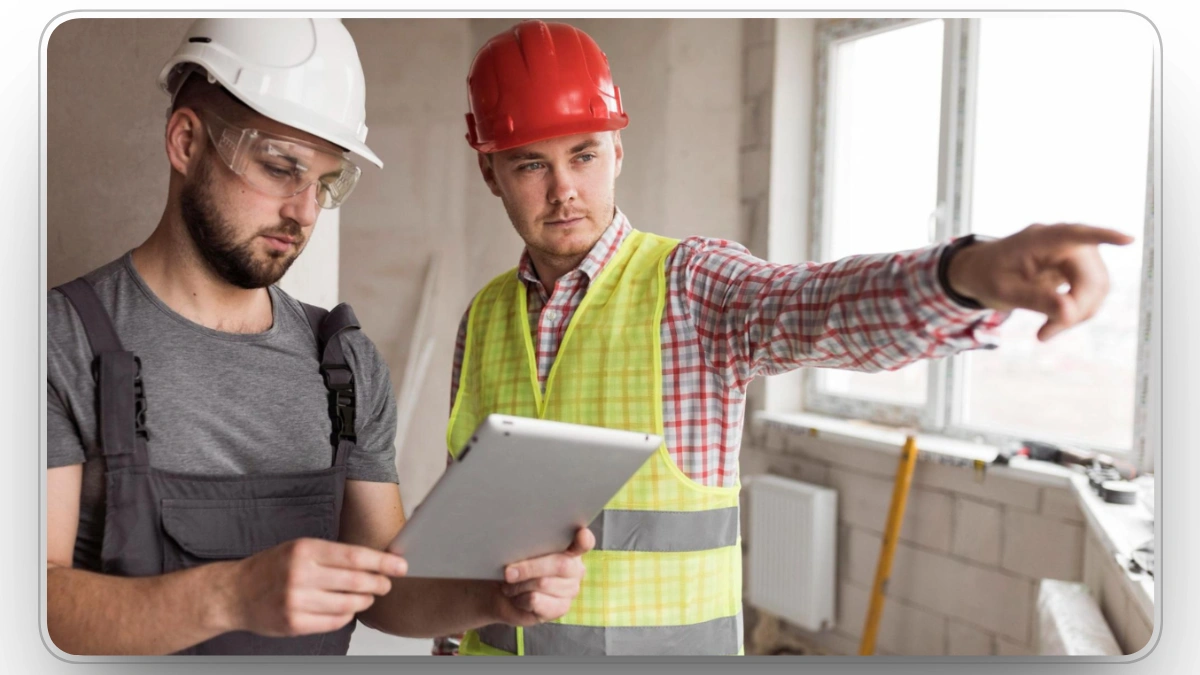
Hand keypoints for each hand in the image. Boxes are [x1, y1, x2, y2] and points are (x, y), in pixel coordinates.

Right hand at [222, 538, 407, 637]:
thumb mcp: (299, 549)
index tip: (400, 565)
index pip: (354, 556)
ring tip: (367, 596)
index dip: (382, 562)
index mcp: (304, 550)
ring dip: (364, 601)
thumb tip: (373, 561)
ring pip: (347, 604)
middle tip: (386, 584)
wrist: (234, 592)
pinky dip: (346, 616)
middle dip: (378, 583)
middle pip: (355, 581)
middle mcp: (300, 575)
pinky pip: (334, 622)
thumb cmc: (272, 567)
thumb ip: (332, 555)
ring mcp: (296, 601)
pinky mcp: (294, 623)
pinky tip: (347, 609)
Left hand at [491, 526, 594, 626]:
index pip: (584, 542)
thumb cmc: (513, 566)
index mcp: (569, 547)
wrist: (503, 594)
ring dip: (519, 585)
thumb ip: (527, 545)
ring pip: (543, 583)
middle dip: (529, 567)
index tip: (581, 533)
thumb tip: (522, 547)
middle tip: (508, 572)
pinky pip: (537, 601)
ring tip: (509, 585)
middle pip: (560, 564)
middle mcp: (575, 568)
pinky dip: (520, 599)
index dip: (584, 539)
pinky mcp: (561, 608)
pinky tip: (518, 598)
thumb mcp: (518, 551)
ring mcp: (571, 589)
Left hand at [945, 224, 1134, 340]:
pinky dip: (1075, 312)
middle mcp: (1064, 242)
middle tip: (1045, 334)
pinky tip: (1052, 325)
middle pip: (1092, 277)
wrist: (980, 272)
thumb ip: (1035, 299)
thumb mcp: (1003, 292)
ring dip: (1077, 314)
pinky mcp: (1075, 269)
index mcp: (1042, 238)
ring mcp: (1073, 255)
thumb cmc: (987, 276)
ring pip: (1096, 288)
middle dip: (1077, 309)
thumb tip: (1069, 311)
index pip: (1077, 234)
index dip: (1104, 236)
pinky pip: (1088, 293)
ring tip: (1046, 332)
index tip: (1128, 240)